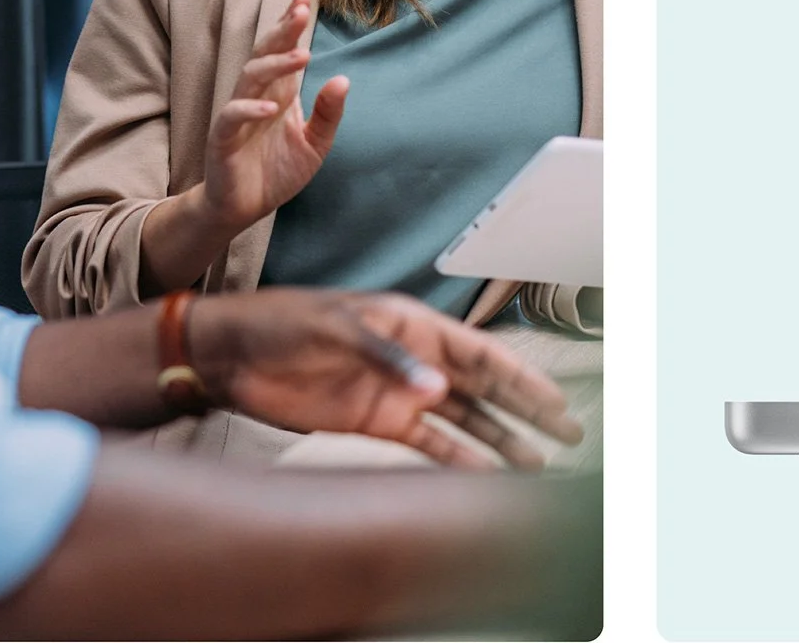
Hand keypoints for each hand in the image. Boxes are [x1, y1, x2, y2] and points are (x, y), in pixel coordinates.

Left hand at [191, 289, 584, 469]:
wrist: (232, 354)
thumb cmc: (282, 321)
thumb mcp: (335, 327)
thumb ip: (388, 357)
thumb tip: (437, 389)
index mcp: (412, 323)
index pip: (480, 351)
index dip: (520, 377)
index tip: (553, 400)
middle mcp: (414, 358)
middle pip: (484, 387)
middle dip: (525, 410)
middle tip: (566, 434)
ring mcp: (399, 391)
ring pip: (464, 420)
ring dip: (499, 440)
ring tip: (535, 465)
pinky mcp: (376, 421)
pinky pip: (427, 444)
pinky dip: (456, 460)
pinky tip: (481, 477)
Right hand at [202, 0, 347, 230]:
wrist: (243, 207)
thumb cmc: (277, 171)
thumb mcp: (314, 144)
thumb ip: (328, 114)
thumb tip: (344, 79)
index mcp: (279, 92)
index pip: (283, 50)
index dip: (290, 24)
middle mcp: (257, 96)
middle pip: (266, 54)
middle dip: (283, 31)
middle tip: (301, 10)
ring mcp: (237, 114)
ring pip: (250, 77)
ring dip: (275, 64)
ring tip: (302, 55)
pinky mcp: (223, 137)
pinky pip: (232, 116)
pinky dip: (250, 110)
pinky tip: (270, 108)